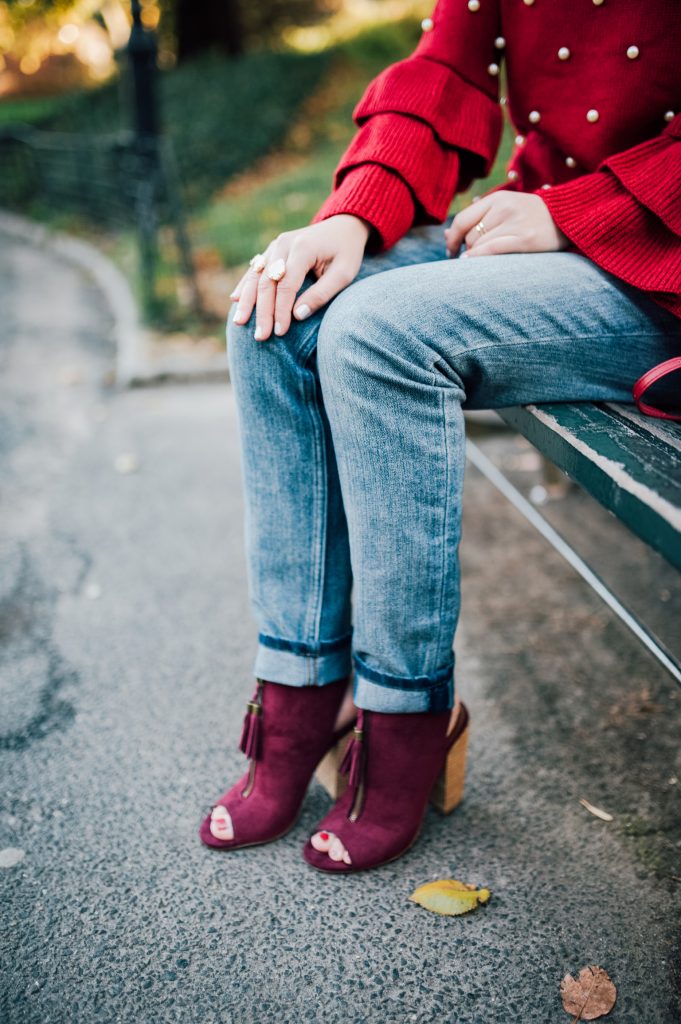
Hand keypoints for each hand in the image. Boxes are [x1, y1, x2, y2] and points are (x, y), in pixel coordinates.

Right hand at [230, 214, 371, 340]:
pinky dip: (245, 285)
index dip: (281, 310)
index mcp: (303, 248)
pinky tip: (235, 299)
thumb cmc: (347, 253)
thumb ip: (321, 294)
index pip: (287, 284)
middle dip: (262, 312)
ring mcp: (275, 245)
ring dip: (247, 301)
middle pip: (267, 282)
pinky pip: (255, 269)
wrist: (342, 226)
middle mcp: (284, 244)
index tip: (280, 332)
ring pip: (256, 275)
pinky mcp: (272, 249)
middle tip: (260, 336)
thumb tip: (297, 316)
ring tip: (238, 322)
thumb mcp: (343, 274)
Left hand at [444, 191, 569, 258]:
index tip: (450, 251)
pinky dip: (477, 258)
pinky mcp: (525, 239)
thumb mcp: (504, 211)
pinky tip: (471, 263)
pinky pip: (491, 250)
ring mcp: (515, 222)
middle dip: (466, 250)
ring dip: (474, 257)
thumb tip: (445, 235)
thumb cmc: (532, 219)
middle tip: (468, 260)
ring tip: (477, 265)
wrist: (568, 218)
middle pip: (469, 235)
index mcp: (497, 198)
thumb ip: (477, 220)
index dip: (451, 238)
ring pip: (479, 244)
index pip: (462, 219)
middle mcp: (504, 207)